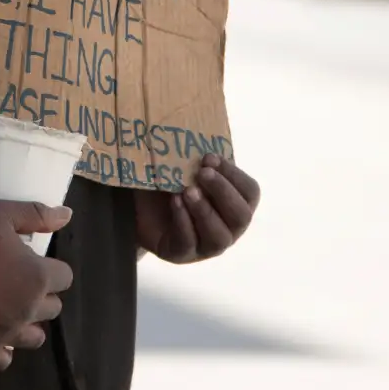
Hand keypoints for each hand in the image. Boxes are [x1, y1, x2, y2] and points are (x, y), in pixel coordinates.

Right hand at [0, 200, 72, 370]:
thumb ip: (39, 215)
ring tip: (13, 309)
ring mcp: (6, 332)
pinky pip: (4, 360)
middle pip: (53, 308)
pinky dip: (5, 350)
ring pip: (36, 338)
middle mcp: (29, 309)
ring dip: (30, 323)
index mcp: (39, 277)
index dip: (52, 268)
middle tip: (21, 282)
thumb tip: (68, 215)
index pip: (65, 278)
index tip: (35, 262)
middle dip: (43, 294)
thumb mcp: (4, 213)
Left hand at [135, 154, 259, 263]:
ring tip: (188, 190)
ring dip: (205, 210)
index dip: (234, 175)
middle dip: (223, 192)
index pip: (250, 193)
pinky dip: (183, 220)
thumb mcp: (186, 168)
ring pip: (219, 236)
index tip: (210, 157)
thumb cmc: (170, 184)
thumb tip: (201, 135)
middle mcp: (229, 228)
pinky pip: (189, 242)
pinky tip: (175, 202)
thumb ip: (199, 159)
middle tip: (202, 172)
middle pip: (241, 216)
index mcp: (236, 204)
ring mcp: (207, 246)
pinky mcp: (182, 254)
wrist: (138, 207)